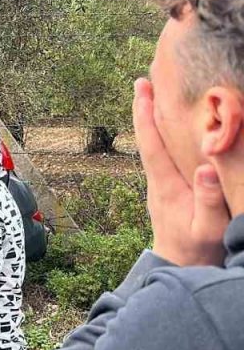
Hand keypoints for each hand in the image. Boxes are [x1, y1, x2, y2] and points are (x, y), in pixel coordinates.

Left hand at [133, 78, 230, 265]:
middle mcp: (158, 181)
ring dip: (154, 120)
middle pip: (149, 139)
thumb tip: (203, 169)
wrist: (180, 269)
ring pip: (155, 146)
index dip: (146, 116)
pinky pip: (164, 155)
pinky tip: (170, 127)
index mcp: (165, 186)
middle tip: (143, 80)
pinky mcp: (168, 189)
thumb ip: (207, 200)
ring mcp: (161, 185)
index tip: (142, 91)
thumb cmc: (196, 250)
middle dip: (146, 110)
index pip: (152, 145)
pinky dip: (165, 136)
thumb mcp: (207, 228)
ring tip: (155, 94)